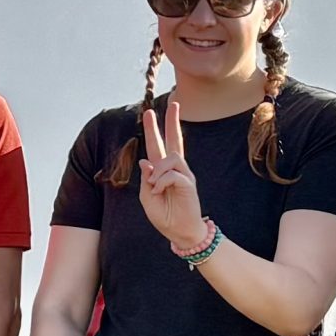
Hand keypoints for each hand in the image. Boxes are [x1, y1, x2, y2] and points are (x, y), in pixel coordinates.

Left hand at [137, 99, 207, 248]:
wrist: (180, 232)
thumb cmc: (165, 216)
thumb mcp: (147, 198)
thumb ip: (146, 179)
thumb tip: (146, 161)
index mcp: (162, 171)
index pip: (158, 146)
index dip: (154, 130)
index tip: (150, 113)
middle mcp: (175, 169)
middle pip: (175, 140)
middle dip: (172, 121)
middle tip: (174, 103)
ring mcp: (184, 174)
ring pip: (170, 158)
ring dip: (157, 171)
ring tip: (155, 187)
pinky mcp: (189, 182)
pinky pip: (172, 174)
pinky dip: (161, 182)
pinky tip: (160, 191)